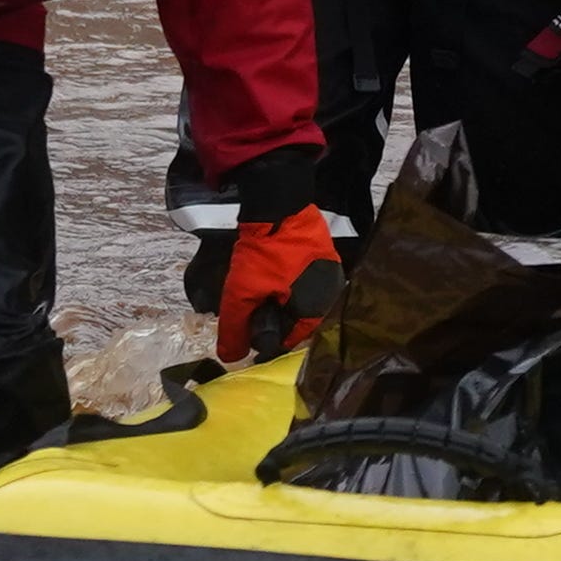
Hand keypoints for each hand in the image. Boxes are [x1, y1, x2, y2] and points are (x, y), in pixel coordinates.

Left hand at [217, 210, 341, 362]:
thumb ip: (235, 327)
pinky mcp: (324, 255)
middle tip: (248, 305)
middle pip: (295, 319)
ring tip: (255, 287)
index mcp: (315, 310)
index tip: (245, 326)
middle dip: (271, 316)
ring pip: (298, 298)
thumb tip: (230, 358)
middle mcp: (329, 295)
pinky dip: (285, 281)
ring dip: (278, 298)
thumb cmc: (264, 253)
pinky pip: (303, 279)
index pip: (288, 338)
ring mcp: (330, 273)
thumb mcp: (242, 292)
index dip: (263, 336)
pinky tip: (268, 273)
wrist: (279, 202)